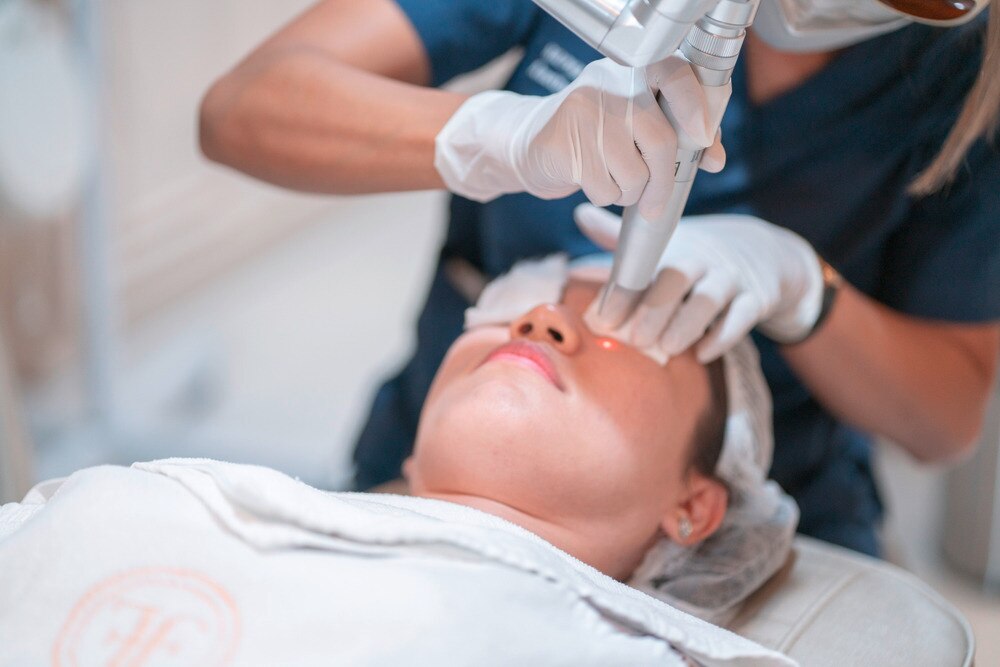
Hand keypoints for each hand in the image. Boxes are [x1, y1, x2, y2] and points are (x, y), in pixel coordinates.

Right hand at [435, 57, 724, 219]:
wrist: (524, 141)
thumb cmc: (590, 136)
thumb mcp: (632, 121)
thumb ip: (675, 132)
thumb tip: (714, 158)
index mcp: (632, 72)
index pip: (676, 74)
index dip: (697, 106)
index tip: (704, 139)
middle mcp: (609, 85)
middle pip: (660, 141)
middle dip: (662, 183)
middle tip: (654, 204)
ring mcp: (584, 113)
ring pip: (633, 174)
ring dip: (628, 193)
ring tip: (610, 179)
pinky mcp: (563, 144)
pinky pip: (604, 188)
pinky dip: (604, 195)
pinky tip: (589, 179)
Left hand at [574, 204, 824, 361]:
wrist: (767, 253)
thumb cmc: (699, 254)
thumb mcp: (667, 241)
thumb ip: (623, 236)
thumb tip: (580, 212)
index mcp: (675, 247)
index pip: (646, 265)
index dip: (624, 292)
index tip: (603, 317)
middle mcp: (703, 260)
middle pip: (676, 278)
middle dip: (654, 309)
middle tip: (634, 338)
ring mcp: (732, 279)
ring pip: (709, 300)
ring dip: (687, 324)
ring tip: (666, 348)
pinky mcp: (758, 298)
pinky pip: (742, 318)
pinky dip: (723, 336)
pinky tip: (703, 354)